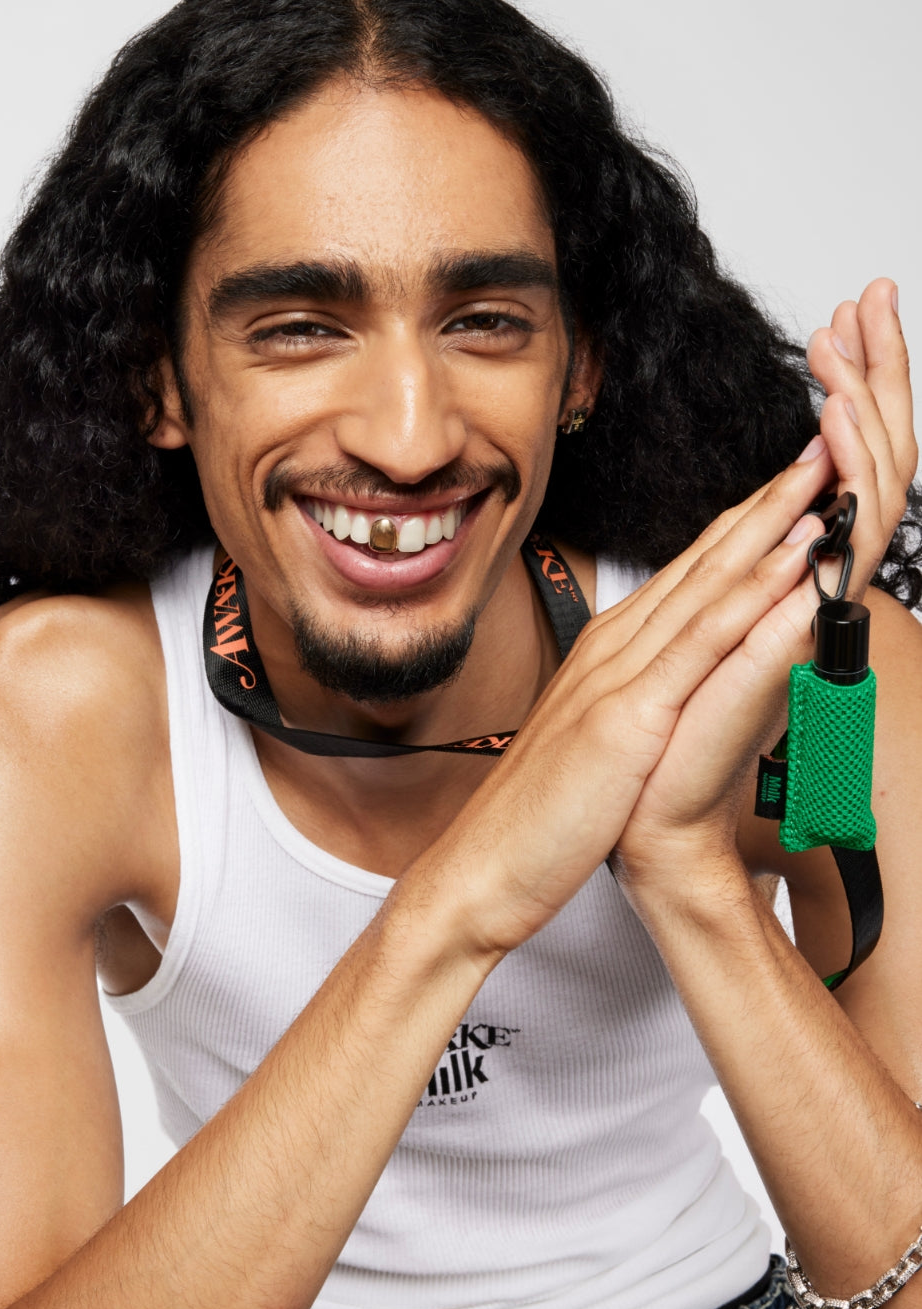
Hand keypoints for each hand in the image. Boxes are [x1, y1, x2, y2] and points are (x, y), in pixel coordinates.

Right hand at [430, 282, 913, 954]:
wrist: (488, 863)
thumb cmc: (541, 809)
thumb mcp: (597, 737)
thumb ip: (633, 697)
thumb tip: (672, 684)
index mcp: (610, 652)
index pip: (689, 575)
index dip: (744, 525)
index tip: (790, 486)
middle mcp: (615, 648)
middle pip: (702, 560)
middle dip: (766, 502)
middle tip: (820, 445)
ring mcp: (619, 675)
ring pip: (707, 584)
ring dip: (769, 526)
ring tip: (820, 475)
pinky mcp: (627, 714)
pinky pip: (700, 645)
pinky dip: (749, 596)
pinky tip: (789, 561)